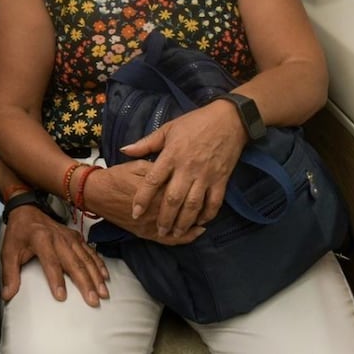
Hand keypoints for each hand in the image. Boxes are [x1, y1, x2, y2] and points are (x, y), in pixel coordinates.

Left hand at [0, 205, 108, 306]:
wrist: (27, 210)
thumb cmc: (19, 232)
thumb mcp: (8, 251)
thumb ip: (9, 273)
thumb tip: (7, 295)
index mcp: (41, 239)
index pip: (50, 262)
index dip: (56, 280)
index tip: (61, 297)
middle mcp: (59, 237)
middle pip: (74, 262)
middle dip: (85, 282)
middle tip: (92, 300)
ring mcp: (70, 237)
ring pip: (86, 258)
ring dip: (96, 276)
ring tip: (103, 293)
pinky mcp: (76, 237)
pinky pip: (90, 251)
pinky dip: (99, 264)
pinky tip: (105, 276)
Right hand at [85, 162, 204, 244]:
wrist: (95, 192)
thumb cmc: (117, 176)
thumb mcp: (138, 166)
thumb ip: (159, 170)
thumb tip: (178, 170)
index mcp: (154, 191)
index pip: (181, 192)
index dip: (195, 189)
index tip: (207, 182)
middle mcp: (154, 210)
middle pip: (182, 211)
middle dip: (198, 208)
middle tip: (210, 201)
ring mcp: (150, 225)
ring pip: (178, 227)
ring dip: (194, 224)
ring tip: (206, 219)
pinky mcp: (144, 234)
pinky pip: (168, 240)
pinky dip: (183, 239)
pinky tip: (195, 234)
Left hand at [121, 101, 247, 236]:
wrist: (229, 119)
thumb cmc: (195, 122)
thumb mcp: (168, 128)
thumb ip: (146, 143)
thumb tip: (124, 150)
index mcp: (171, 155)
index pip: (153, 181)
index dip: (142, 199)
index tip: (135, 212)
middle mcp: (187, 168)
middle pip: (172, 199)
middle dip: (164, 219)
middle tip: (158, 231)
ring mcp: (205, 176)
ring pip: (193, 205)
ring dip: (184, 222)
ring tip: (176, 234)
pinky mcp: (221, 179)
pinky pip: (214, 202)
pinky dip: (207, 215)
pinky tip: (200, 223)